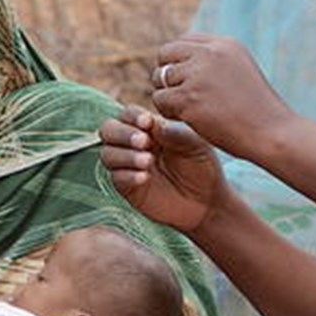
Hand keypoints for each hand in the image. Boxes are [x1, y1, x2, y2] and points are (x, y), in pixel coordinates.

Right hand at [100, 106, 231, 233]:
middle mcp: (133, 145)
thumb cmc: (203, 167)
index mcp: (149, 129)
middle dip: (122, 133)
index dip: (133, 116)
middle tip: (143, 141)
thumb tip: (150, 122)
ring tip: (147, 161)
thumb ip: (172, 132)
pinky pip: (117, 178)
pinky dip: (128, 175)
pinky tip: (145, 177)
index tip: (147, 122)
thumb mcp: (194, 145)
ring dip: (125, 155)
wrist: (207, 202)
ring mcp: (128, 166)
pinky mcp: (128, 188)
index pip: (128, 114)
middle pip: (108, 130)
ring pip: (108, 154)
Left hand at [150, 33, 290, 157]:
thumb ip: (214, 63)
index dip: (178, 61)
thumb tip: (179, 64)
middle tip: (178, 95)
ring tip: (186, 110)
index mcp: (225, 45)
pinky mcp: (188, 99)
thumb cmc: (257, 111)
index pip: (184, 41)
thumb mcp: (240, 72)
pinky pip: (160, 100)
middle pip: (166, 54)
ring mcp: (198, 75)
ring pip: (160, 78)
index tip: (184, 81)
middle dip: (166, 74)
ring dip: (167, 95)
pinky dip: (168, 112)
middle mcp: (210, 54)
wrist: (272, 133)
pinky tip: (186, 120)